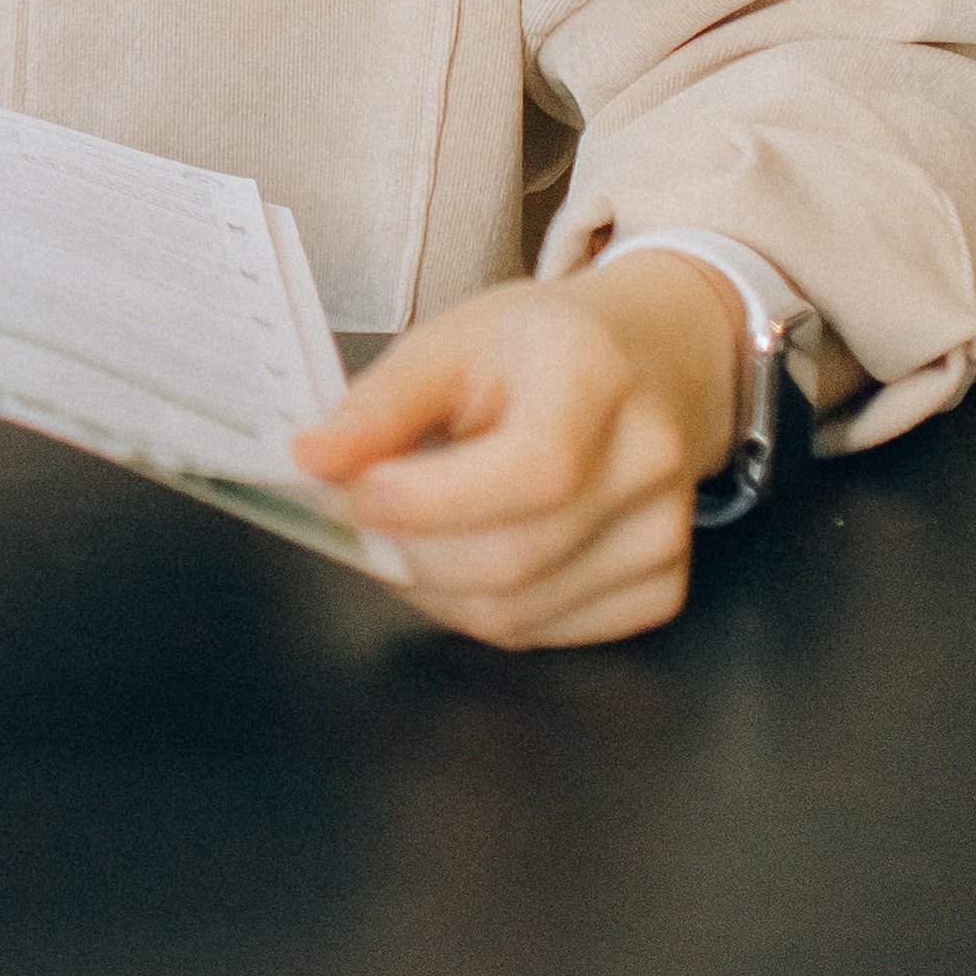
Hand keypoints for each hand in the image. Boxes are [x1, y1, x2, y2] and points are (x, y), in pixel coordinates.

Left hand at [286, 253, 742, 649]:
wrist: (645, 361)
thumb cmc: (539, 349)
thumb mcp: (449, 340)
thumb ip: (379, 404)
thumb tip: (312, 460)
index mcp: (596, 376)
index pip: (533, 470)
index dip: (432, 502)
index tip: (355, 495)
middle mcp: (648, 461)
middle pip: (513, 559)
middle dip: (409, 553)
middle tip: (361, 519)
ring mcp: (664, 535)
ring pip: (517, 614)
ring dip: (432, 587)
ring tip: (410, 532)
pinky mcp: (661, 588)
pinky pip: (544, 635)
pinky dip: (481, 608)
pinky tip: (469, 553)